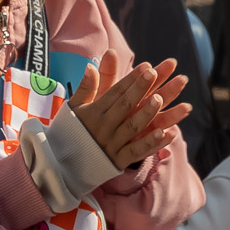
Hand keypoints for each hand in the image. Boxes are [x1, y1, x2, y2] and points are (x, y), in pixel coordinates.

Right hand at [66, 51, 191, 168]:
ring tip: (160, 98)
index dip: (131, 79)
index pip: (115, 92)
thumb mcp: (74, 107)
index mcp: (93, 112)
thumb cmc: (70, 130)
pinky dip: (151, 143)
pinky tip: (167, 133)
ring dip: (147, 113)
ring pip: (132, 127)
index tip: (146, 66)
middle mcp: (103, 127)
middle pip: (124, 106)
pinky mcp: (117, 160)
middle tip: (154, 73)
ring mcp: (111, 144)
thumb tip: (90, 66)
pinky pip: (136, 151)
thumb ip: (85, 87)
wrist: (62, 164)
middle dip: (140, 89)